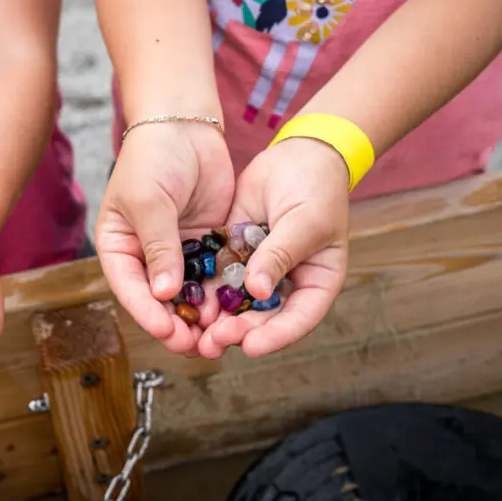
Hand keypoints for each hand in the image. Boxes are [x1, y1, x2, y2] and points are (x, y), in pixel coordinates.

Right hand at [95, 121, 233, 353]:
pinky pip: (213, 275)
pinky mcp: (205, 244)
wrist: (184, 124)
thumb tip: (165, 293)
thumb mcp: (149, 203)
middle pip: (160, 300)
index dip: (148, 313)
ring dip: (201, 314)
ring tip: (218, 335)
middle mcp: (146, 255)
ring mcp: (178, 251)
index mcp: (119, 247)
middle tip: (196, 344)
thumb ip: (159, 247)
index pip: (130, 288)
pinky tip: (235, 309)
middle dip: (177, 323)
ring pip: (189, 293)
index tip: (168, 331)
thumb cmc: (153, 159)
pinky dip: (221, 293)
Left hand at [199, 138, 349, 358]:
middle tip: (214, 340)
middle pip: (263, 317)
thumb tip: (257, 291)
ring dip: (217, 317)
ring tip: (196, 332)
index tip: (251, 346)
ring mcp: (259, 270)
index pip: (298, 319)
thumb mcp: (304, 221)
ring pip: (237, 302)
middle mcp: (287, 283)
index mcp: (316, 283)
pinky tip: (185, 299)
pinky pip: (218, 276)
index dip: (275, 336)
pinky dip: (204, 289)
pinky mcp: (235, 253)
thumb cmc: (316, 187)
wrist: (298, 154)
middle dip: (239, 331)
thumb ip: (279, 255)